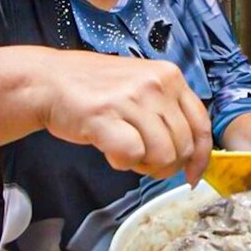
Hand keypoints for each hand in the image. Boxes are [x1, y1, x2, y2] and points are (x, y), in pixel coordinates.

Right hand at [37, 51, 211, 183]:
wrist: (48, 81)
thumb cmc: (95, 90)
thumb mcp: (142, 87)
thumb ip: (167, 111)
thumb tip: (191, 153)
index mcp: (170, 75)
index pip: (202, 123)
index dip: (201, 157)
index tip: (192, 175)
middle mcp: (156, 83)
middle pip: (184, 146)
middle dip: (166, 165)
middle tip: (142, 161)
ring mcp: (132, 98)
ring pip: (163, 154)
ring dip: (144, 165)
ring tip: (124, 151)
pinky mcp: (106, 115)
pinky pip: (133, 155)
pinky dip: (122, 162)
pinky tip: (109, 150)